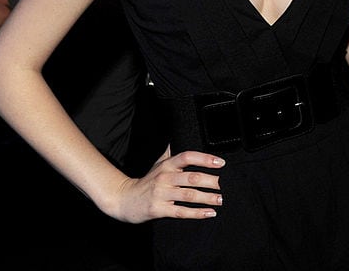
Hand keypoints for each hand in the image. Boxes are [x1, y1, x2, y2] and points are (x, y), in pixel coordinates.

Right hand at [109, 147, 224, 222]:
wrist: (123, 199)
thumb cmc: (146, 181)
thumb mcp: (158, 163)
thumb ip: (172, 152)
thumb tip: (182, 135)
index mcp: (167, 165)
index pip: (187, 157)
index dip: (205, 158)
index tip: (221, 162)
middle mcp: (165, 177)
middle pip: (192, 177)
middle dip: (211, 181)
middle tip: (225, 185)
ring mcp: (161, 194)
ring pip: (189, 195)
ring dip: (207, 198)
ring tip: (220, 200)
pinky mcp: (158, 209)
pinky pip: (181, 212)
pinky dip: (197, 213)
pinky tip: (209, 213)